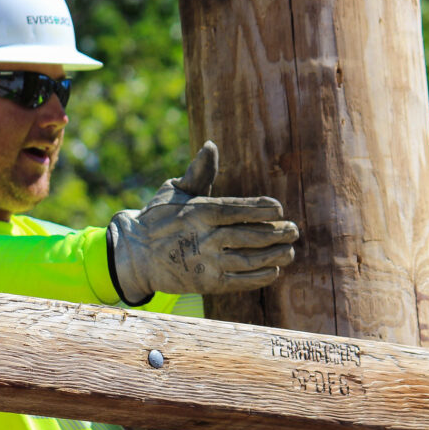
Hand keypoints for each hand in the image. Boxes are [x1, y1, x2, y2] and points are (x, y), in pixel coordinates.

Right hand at [107, 141, 298, 304]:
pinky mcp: (206, 283)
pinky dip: (260, 277)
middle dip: (276, 233)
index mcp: (199, 211)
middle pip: (249, 235)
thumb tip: (211, 145)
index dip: (261, 209)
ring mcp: (206, 262)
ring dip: (274, 255)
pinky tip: (275, 271)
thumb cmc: (158, 218)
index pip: (238, 209)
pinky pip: (240, 281)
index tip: (280, 209)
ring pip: (249, 259)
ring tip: (290, 251)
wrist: (134, 255)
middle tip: (294, 231)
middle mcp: (204, 237)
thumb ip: (199, 172)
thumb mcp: (175, 190)